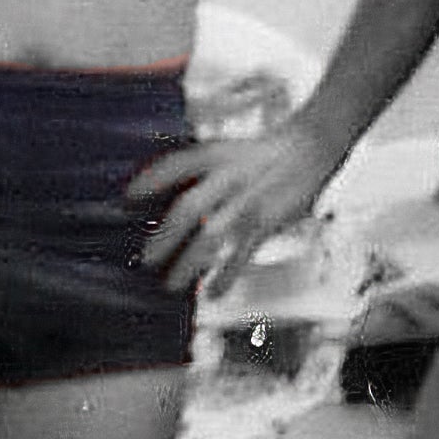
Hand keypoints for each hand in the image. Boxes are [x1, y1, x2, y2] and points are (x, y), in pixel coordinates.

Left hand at [133, 125, 334, 288]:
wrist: (310, 145)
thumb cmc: (266, 153)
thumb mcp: (229, 152)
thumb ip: (203, 173)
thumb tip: (175, 201)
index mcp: (216, 156)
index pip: (176, 165)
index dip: (151, 180)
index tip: (128, 197)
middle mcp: (228, 177)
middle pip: (189, 207)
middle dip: (165, 235)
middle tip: (147, 258)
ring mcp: (247, 200)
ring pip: (212, 234)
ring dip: (190, 262)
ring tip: (172, 285)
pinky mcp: (266, 220)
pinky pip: (242, 252)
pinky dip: (227, 274)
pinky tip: (214, 292)